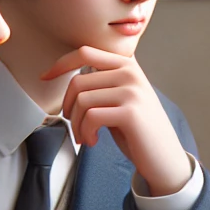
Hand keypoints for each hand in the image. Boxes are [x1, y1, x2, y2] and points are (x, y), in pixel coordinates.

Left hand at [41, 45, 191, 196]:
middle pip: (78, 81)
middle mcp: (131, 73)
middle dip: (68, 108)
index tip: (46, 77)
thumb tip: (70, 72)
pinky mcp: (130, 112)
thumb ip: (103, 82)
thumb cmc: (138, 130)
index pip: (85, 52)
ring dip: (76, 124)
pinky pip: (90, 117)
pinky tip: (93, 141)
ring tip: (85, 136)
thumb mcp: (122, 98)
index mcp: (127, 65)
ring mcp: (132, 91)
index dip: (60, 64)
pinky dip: (85, 132)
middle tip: (74, 125)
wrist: (164, 157)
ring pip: (82, 100)